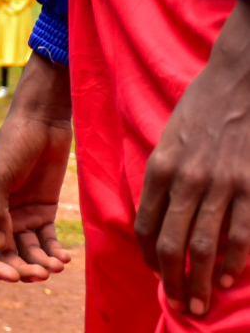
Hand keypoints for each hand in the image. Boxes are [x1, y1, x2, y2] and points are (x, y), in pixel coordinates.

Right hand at [0, 55, 73, 282]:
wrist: (42, 123)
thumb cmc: (13, 144)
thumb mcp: (0, 175)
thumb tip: (2, 246)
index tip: (12, 277)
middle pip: (6, 254)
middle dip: (21, 268)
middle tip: (40, 274)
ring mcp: (22, 215)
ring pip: (29, 251)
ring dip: (40, 263)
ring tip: (56, 267)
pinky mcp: (44, 211)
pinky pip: (48, 241)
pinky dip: (55, 252)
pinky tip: (64, 259)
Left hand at [135, 0, 249, 316]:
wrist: (239, 83)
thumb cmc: (201, 109)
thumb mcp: (169, 140)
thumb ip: (164, 175)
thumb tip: (161, 212)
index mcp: (160, 168)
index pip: (146, 225)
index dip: (148, 256)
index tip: (156, 273)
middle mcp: (186, 180)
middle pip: (172, 243)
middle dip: (174, 279)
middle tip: (181, 303)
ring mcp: (222, 185)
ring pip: (207, 245)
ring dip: (203, 279)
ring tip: (203, 302)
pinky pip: (242, 233)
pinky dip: (237, 260)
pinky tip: (233, 278)